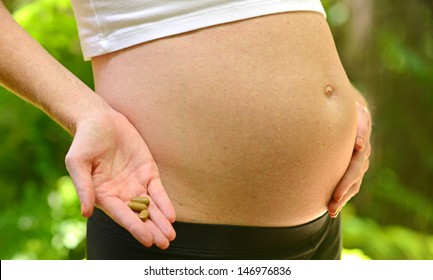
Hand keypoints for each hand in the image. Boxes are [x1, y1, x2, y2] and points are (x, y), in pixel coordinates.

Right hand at [65, 108, 175, 248]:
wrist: (99, 120)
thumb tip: (85, 213)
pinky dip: (164, 203)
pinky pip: (157, 190)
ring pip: (150, 206)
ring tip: (170, 236)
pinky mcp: (147, 171)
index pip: (121, 215)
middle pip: (139, 215)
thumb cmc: (84, 141)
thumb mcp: (78, 162)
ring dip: (160, 221)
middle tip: (164, 243)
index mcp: (103, 195)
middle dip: (152, 229)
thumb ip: (83, 186)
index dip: (135, 227)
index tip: (147, 240)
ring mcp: (135, 183)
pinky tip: (171, 216)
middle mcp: (121, 193)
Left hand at [328, 101, 371, 217]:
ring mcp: (359, 161)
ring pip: (354, 180)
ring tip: (331, 208)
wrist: (343, 118)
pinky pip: (350, 186)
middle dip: (345, 182)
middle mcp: (362, 147)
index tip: (357, 146)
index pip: (361, 135)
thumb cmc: (335, 106)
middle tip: (334, 196)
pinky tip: (331, 209)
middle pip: (357, 166)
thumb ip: (333, 98)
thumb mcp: (336, 98)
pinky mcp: (353, 170)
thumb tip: (330, 94)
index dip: (361, 138)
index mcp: (360, 127)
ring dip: (343, 195)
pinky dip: (342, 197)